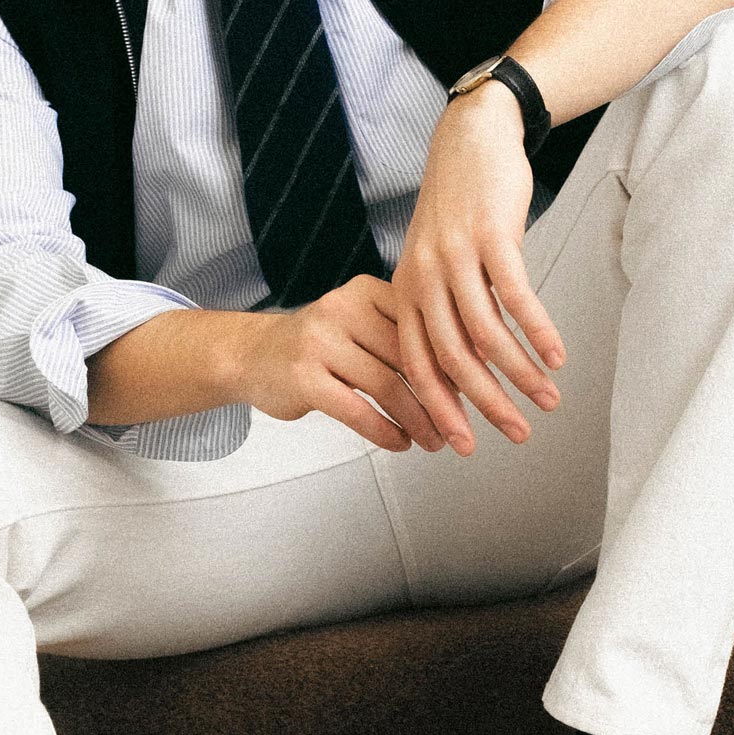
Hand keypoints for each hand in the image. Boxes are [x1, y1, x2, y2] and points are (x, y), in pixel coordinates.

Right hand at [236, 274, 448, 454]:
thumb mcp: (360, 325)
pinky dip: (385, 432)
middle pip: (410, 359)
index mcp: (367, 291)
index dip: (456, 362)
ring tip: (435, 442)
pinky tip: (400, 443)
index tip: (480, 391)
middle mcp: (343, 309)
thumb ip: (403, 337)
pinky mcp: (304, 377)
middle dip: (443, 399)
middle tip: (463, 427)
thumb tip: (469, 370)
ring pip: (387, 387)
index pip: (424, 327)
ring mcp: (320, 342)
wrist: (252, 355)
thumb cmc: (319, 345)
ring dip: (418, 421)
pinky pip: (357, 410)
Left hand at [390, 84, 565, 454]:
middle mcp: (423, 278)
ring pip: (487, 333)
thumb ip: (444, 309)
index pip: (417, 365)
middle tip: (516, 435)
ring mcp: (455, 256)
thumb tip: (464, 368)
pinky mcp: (491, 236)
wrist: (471, 138)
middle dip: (487, 404)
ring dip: (521, 373)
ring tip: (548, 399)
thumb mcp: (437, 260)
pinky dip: (538, 331)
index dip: (440, 410)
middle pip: (452, 358)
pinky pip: (516, 297)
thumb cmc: (459, 205)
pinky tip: (558, 356)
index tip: (462, 445)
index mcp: (405, 290)